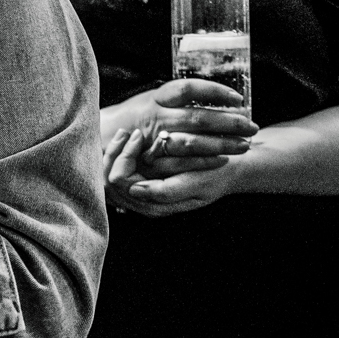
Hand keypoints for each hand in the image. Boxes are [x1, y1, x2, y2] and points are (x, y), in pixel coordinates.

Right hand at [100, 79, 256, 172]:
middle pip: (197, 117)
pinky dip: (205, 161)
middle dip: (229, 122)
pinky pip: (181, 162)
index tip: (238, 98)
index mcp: (157, 97)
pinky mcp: (150, 158)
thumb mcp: (151, 99)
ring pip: (192, 141)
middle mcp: (155, 116)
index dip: (216, 92)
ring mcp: (151, 139)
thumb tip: (211, 95)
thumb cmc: (133, 117)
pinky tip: (224, 160)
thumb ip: (176, 99)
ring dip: (222, 143)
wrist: (99, 139)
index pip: (189, 89)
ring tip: (245, 145)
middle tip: (252, 126)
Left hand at [104, 124, 241, 216]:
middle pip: (107, 179)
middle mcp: (143, 201)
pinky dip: (121, 152)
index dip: (123, 156)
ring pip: (109, 174)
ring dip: (115, 151)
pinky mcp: (144, 181)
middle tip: (128, 132)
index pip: (118, 181)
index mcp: (155, 205)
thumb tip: (134, 190)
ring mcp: (141, 192)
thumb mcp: (197, 182)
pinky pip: (120, 169)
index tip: (138, 135)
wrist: (231, 169)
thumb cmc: (216, 175)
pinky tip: (132, 137)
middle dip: (114, 153)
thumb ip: (166, 190)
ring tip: (127, 132)